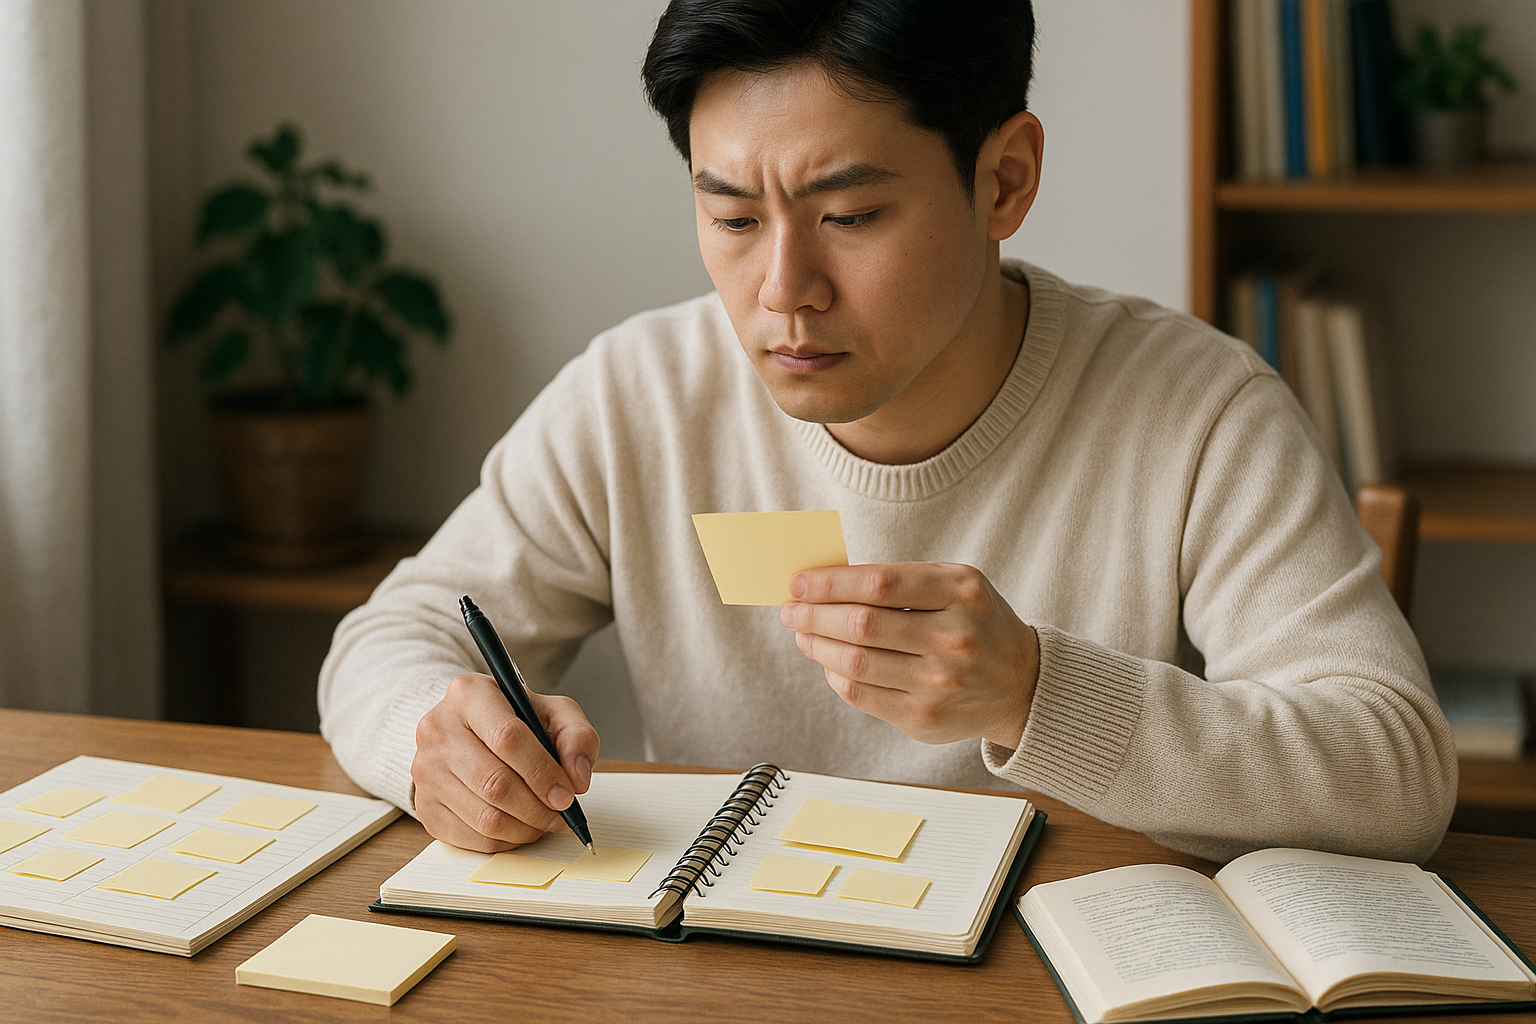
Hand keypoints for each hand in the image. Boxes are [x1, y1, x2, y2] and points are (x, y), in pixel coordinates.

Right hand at [411, 673, 599, 851]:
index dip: (542, 772)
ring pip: (484, 817)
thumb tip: (577, 778)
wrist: (473, 730)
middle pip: (494, 783)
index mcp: (469, 694)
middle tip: (560, 813)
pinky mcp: (424, 805)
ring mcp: (425, 770)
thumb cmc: (515, 720)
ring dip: (525, 828)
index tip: (567, 793)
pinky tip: (520, 826)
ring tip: (544, 820)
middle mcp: (438, 729)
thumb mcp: (554, 712)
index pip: (507, 738)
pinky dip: (505, 841)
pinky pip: (471, 838)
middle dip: (537, 807)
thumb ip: (576, 737)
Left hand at [780, 562, 1038, 747]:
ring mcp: (939, 683)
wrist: (1022, 683)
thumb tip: (826, 582)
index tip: (798, 583)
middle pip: (861, 624)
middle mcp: (954, 639)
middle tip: (791, 609)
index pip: (879, 584)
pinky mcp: (924, 719)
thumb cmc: (976, 622)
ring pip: (854, 663)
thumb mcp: (956, 584)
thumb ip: (901, 579)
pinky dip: (834, 675)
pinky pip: (861, 695)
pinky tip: (828, 662)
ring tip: (803, 633)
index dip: (830, 583)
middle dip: (814, 615)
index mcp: (961, 594)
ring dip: (817, 645)